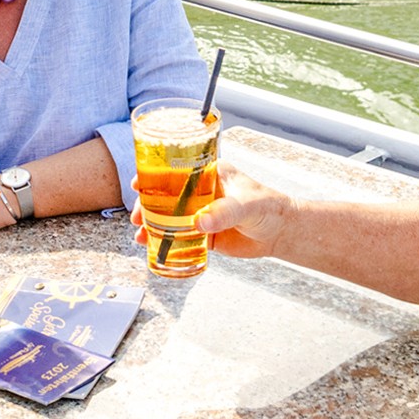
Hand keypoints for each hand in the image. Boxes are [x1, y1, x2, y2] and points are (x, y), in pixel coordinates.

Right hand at [130, 160, 289, 260]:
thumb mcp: (247, 206)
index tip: (138, 184)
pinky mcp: (205, 233)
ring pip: (169, 217)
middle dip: (148, 205)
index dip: (154, 176)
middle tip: (137, 217)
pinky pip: (180, 236)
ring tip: (141, 236)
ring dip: (153, 225)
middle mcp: (201, 192)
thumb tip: (199, 223)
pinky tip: (155, 247)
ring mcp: (201, 213)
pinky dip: (166, 242)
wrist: (281, 232)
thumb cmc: (269, 208)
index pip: (176, 172)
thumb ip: (225, 213)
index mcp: (209, 174)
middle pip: (166, 196)